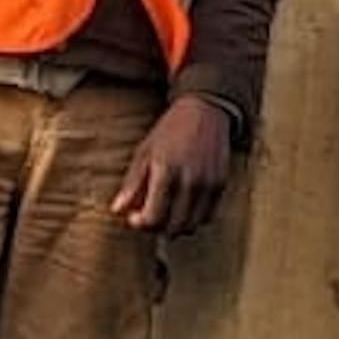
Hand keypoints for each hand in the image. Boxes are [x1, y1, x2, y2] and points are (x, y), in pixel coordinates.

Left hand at [115, 94, 236, 233]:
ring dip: (176, 227)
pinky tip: (184, 208)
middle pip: (172, 226)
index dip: (140, 224)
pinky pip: (208, 216)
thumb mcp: (144, 152)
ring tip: (166, 214)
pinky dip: (194, 219)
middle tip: (149, 217)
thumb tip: (117, 210)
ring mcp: (208, 183)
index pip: (153, 217)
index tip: (134, 217)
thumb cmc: (170, 130)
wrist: (204, 110)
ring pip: (191, 225)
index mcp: (166, 170)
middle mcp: (190, 180)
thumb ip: (132, 184)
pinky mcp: (221, 184)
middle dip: (157, 228)